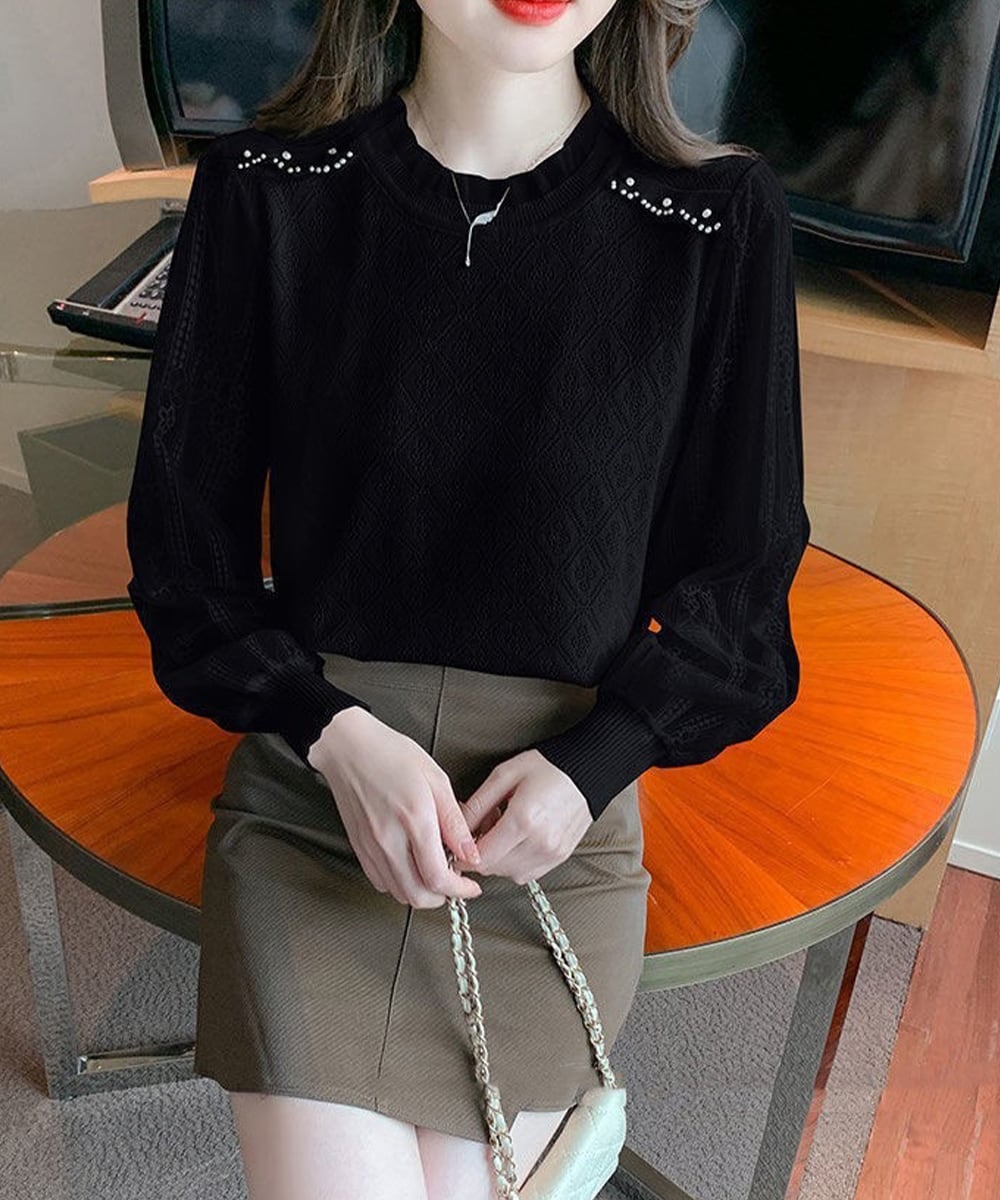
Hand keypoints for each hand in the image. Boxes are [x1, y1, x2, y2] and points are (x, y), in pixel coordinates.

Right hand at [307, 706, 482, 907]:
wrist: (349, 748)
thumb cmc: (392, 755)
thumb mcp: (436, 779)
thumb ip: (454, 822)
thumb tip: (470, 854)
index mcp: (414, 819)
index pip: (437, 877)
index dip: (459, 890)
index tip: (470, 886)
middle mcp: (388, 839)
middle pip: (416, 896)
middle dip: (442, 898)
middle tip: (455, 884)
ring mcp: (370, 846)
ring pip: (398, 893)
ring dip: (421, 892)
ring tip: (434, 872)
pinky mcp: (359, 848)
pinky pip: (381, 881)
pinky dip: (400, 884)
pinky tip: (411, 866)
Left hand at [455, 749, 591, 883]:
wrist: (587, 770)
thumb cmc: (548, 767)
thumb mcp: (503, 776)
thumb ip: (476, 806)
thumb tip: (454, 830)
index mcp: (524, 819)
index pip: (481, 857)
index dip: (462, 854)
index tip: (457, 844)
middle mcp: (540, 842)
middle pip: (492, 869)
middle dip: (479, 854)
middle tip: (483, 828)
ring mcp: (553, 853)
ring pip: (508, 875)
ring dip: (498, 860)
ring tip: (503, 831)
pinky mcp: (560, 858)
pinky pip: (527, 874)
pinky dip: (515, 862)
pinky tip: (518, 839)